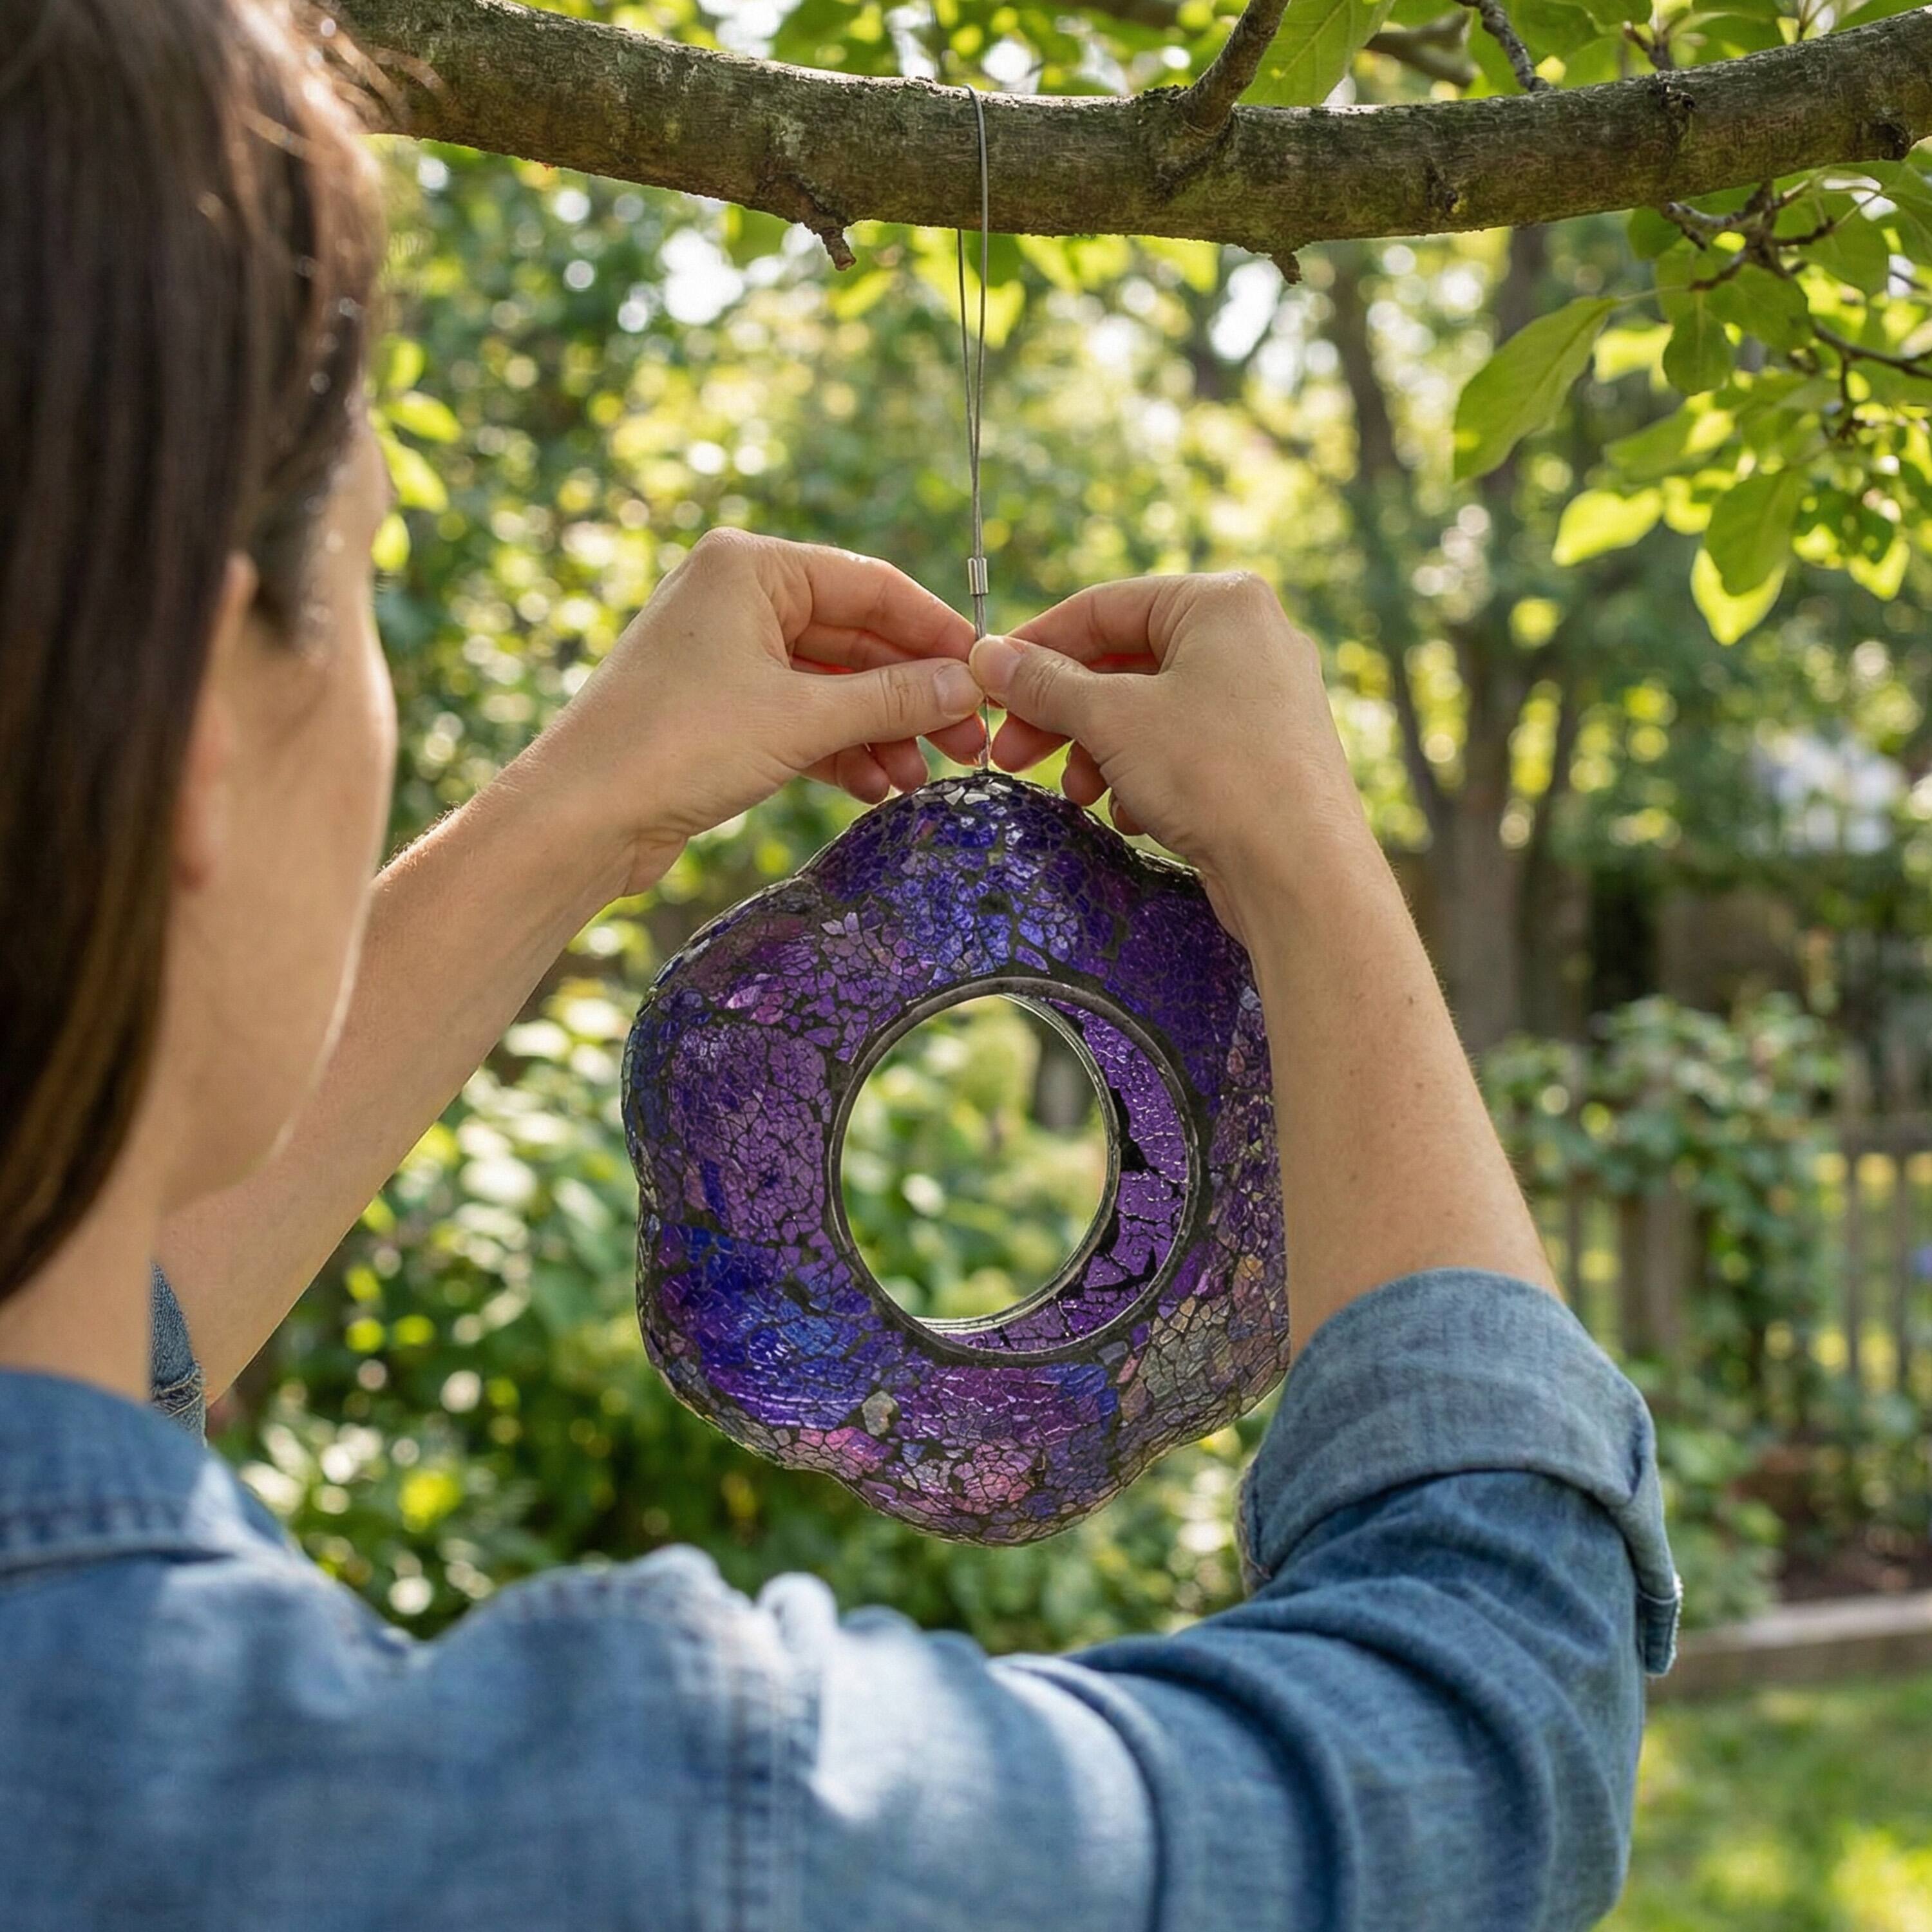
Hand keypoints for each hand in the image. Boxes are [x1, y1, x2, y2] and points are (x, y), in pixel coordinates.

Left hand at [527, 528, 987, 902]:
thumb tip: (968, 686)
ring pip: (832, 684)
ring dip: (880, 730)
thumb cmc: (678, 744)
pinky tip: (877, 788)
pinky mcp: (720, 709)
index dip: (936, 633)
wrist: (581, 816)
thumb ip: (892, 698)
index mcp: (751, 567)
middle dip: (912, 693)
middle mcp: (738, 598)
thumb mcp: (802, 718)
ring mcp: (727, 654)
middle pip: (856, 637)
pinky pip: (801, 717)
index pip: (872, 585)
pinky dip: (840, 750)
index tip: (987, 676)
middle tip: (967, 743)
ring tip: (922, 778)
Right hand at [967, 573, 1370, 931]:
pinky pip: (1183, 747)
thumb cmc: (1216, 774)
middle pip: (1126, 662)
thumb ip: (1045, 684)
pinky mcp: (1265, 753)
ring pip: (1151, 711)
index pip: (1105, 606)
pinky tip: (1128, 814)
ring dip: (1099, 751)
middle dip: (1063, 713)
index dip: (1038, 645)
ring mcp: (1263, 698)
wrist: (1301, 872)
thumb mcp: (1112, 720)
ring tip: (1076, 795)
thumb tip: (987, 658)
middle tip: (1012, 752)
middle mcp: (1251, 638)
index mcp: (1223, 602)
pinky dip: (1143, 774)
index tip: (989, 682)